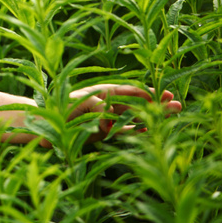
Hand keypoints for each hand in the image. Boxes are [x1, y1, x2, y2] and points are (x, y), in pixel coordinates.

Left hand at [67, 84, 182, 144]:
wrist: (45, 125)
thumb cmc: (58, 108)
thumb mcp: (76, 103)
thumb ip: (95, 107)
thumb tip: (110, 119)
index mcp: (102, 91)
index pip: (128, 91)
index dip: (145, 92)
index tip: (161, 94)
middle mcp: (109, 103)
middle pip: (137, 102)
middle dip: (156, 102)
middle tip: (176, 103)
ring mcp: (109, 117)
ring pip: (136, 116)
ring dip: (154, 115)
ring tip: (174, 113)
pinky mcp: (106, 131)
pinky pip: (127, 130)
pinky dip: (140, 130)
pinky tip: (153, 129)